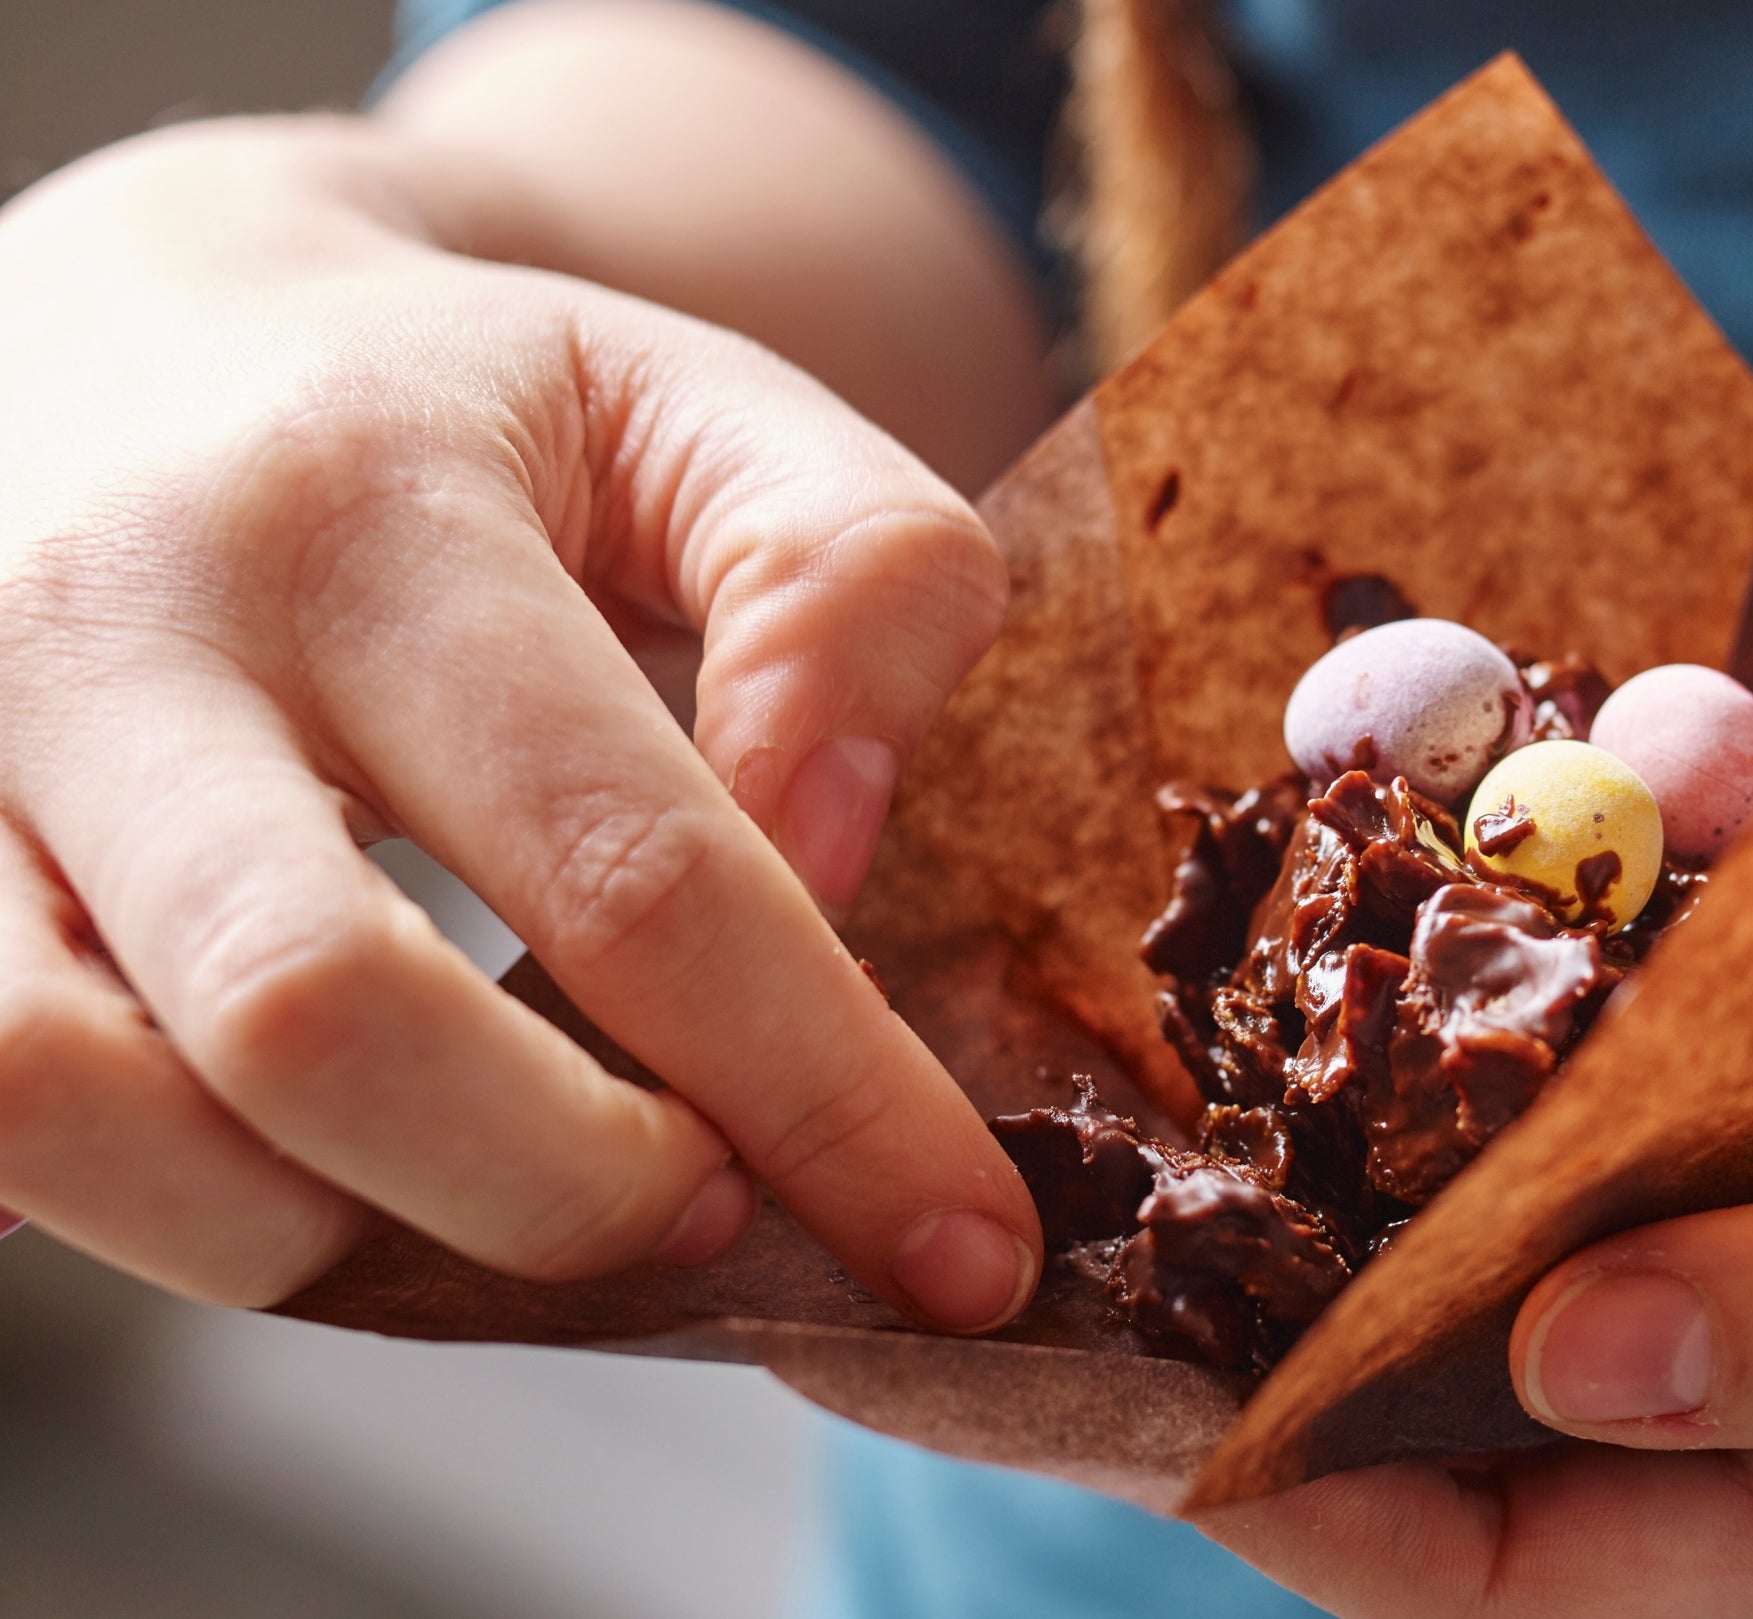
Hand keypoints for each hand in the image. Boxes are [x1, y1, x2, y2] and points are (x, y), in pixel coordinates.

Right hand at [0, 119, 1041, 1328]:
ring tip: (490, 1188)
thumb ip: (849, 576)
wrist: (115, 318)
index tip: (961, 1248)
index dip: (824, 1096)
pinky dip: (151, 1203)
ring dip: (321, 1235)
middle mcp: (108, 630)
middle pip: (312, 1021)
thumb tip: (821, 852)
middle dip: (560, 1193)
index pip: (632, 866)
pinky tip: (305, 1165)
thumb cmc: (453, 406)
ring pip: (61, 1107)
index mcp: (369, 511)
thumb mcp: (701, 402)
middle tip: (703, 1199)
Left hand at [1208, 642, 1752, 1615]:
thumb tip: (1567, 1372)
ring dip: (1404, 1123)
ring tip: (1230, 996)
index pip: (1538, 1564)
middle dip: (1305, 1299)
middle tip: (1129, 1160)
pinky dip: (1559, 979)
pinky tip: (1450, 862)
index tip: (1144, 1376)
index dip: (1323, 1498)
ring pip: (1560, 1200)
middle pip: (1500, 1385)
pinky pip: (1671, 1046)